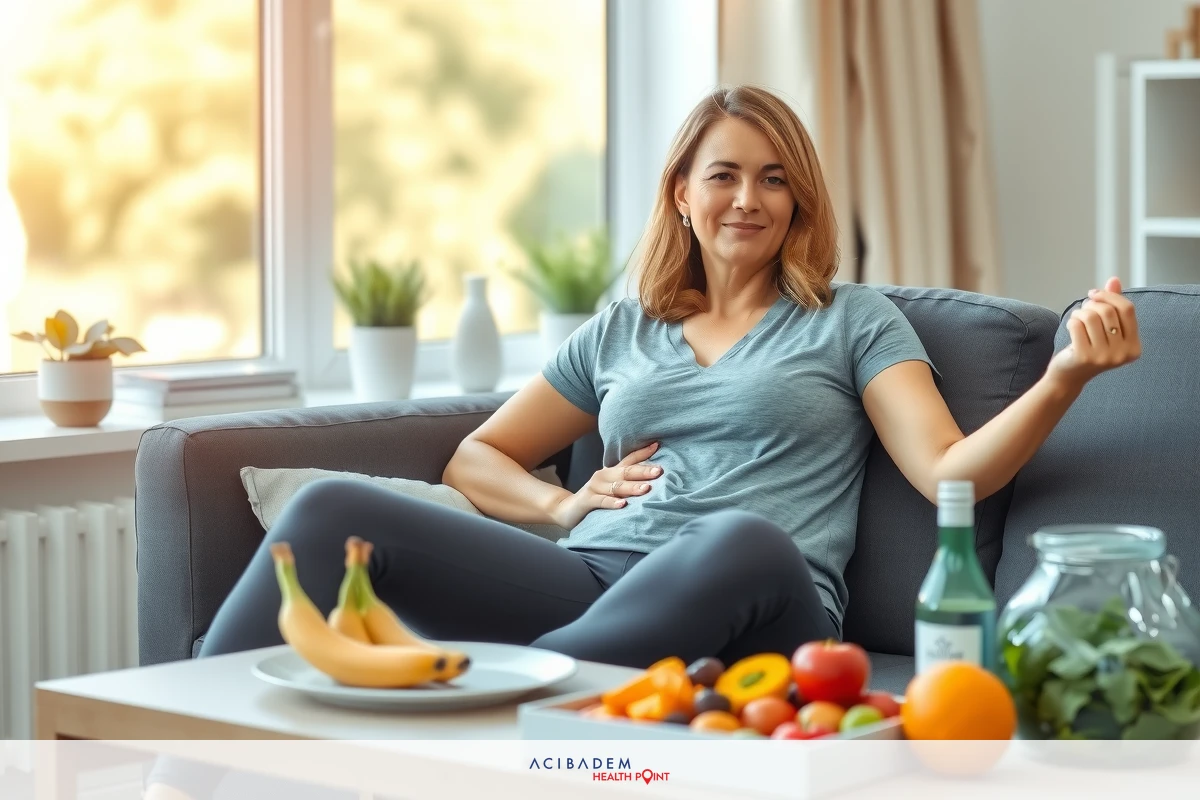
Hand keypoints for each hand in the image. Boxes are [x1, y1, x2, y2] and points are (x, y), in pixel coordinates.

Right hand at [550, 441, 663, 528]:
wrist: (567, 509)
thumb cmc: (596, 498)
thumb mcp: (612, 488)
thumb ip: (628, 482)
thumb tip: (654, 480)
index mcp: (611, 471)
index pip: (629, 459)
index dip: (643, 452)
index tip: (657, 445)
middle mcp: (603, 476)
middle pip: (626, 472)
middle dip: (643, 471)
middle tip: (659, 471)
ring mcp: (594, 487)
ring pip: (616, 487)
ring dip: (632, 487)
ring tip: (646, 489)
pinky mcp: (587, 501)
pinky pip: (602, 501)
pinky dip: (612, 503)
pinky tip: (623, 505)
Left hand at [1046, 277, 1141, 391]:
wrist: (1069, 377)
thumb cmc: (1089, 348)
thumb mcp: (1105, 329)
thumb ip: (1113, 305)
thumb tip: (1114, 279)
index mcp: (1135, 346)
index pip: (1127, 309)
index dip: (1110, 295)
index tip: (1094, 293)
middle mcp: (1123, 354)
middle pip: (1108, 311)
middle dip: (1091, 305)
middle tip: (1083, 311)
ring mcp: (1104, 357)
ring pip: (1091, 316)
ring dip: (1079, 312)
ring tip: (1076, 319)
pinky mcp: (1084, 356)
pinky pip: (1077, 324)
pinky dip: (1071, 321)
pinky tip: (1071, 328)